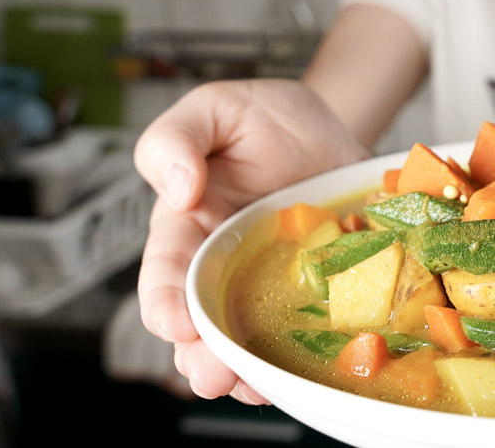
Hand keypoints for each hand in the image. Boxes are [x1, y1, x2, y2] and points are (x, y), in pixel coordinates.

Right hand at [133, 79, 369, 402]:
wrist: (330, 123)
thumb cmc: (260, 118)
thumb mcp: (213, 108)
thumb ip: (177, 139)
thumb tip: (178, 189)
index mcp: (188, 230)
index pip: (164, 275)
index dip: (165, 304)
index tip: (174, 324)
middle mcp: (225, 269)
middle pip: (202, 327)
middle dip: (201, 357)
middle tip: (212, 375)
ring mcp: (272, 286)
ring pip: (250, 344)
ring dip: (248, 372)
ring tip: (253, 386)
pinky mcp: (321, 291)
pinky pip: (308, 334)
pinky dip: (305, 358)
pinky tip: (306, 373)